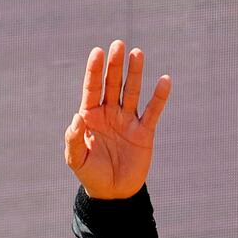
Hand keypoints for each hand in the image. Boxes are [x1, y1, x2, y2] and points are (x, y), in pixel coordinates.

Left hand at [64, 40, 171, 198]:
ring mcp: (127, 120)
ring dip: (135, 73)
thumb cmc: (90, 173)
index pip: (92, 88)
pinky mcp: (144, 132)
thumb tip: (77, 116)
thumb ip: (73, 138)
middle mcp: (109, 113)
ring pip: (132, 92)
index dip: (95, 70)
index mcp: (90, 116)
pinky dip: (159, 97)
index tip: (97, 52)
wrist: (112, 192)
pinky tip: (164, 80)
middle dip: (115, 65)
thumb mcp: (75, 159)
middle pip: (112, 84)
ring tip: (137, 53)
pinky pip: (153, 111)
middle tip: (119, 45)